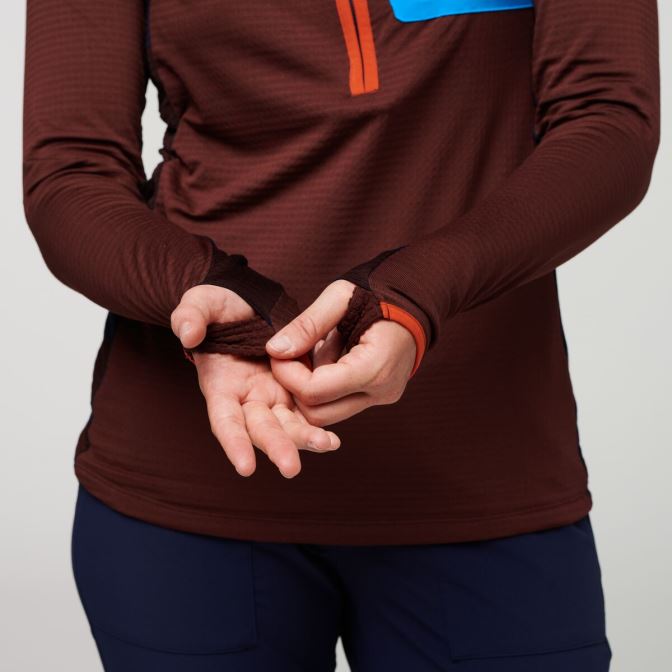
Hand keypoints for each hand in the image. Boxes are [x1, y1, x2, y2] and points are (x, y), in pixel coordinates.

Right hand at [171, 285, 340, 477]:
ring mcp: (273, 397)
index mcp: (221, 385)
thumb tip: (189, 335)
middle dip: (276, 448)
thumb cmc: (219, 307)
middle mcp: (247, 399)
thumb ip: (190, 316)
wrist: (249, 305)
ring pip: (288, 426)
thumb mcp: (202, 303)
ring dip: (305, 440)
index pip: (225, 419)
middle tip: (292, 468)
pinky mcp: (295, 390)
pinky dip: (319, 427)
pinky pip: (307, 413)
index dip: (233, 442)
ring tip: (328, 445)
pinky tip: (334, 439)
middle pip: (261, 429)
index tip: (245, 467)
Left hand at [265, 280, 415, 425]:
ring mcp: (381, 398)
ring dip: (308, 389)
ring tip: (311, 355)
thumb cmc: (378, 293)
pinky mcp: (378, 398)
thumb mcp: (339, 297)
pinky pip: (339, 405)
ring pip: (327, 415)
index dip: (287, 375)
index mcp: (375, 367)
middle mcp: (381, 391)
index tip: (278, 352)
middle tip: (288, 357)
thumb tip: (275, 350)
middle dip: (294, 387)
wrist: (414, 301)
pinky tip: (325, 359)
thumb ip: (307, 325)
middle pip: (317, 414)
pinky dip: (324, 388)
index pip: (314, 392)